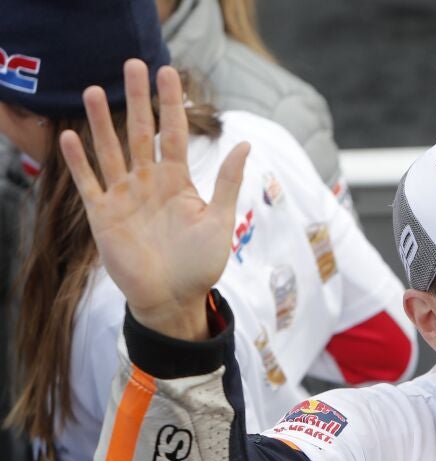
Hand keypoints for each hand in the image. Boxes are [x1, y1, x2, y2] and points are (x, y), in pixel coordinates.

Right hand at [60, 60, 248, 340]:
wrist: (175, 299)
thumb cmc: (201, 264)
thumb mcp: (219, 220)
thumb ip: (228, 181)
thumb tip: (246, 144)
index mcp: (177, 181)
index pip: (172, 134)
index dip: (170, 104)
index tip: (168, 73)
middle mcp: (148, 183)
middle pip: (140, 133)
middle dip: (137, 100)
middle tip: (132, 64)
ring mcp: (124, 197)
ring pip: (111, 151)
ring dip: (102, 122)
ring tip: (95, 90)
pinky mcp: (103, 216)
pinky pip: (88, 183)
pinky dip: (79, 162)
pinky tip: (68, 137)